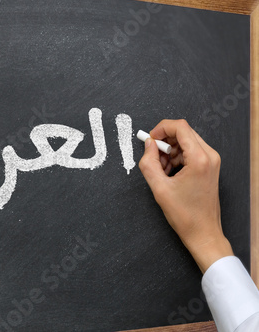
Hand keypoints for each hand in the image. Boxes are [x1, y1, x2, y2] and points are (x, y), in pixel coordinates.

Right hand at [138, 119, 232, 272]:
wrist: (203, 232)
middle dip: (164, 141)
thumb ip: (148, 162)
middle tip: (152, 156)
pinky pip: (190, 152)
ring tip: (160, 170)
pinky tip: (168, 173)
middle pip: (183, 132)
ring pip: (186, 142)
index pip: (180, 127)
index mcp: (200, 159)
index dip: (161, 128)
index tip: (149, 139)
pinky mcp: (209, 167)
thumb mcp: (159, 187)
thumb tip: (148, 144)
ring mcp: (211, 161)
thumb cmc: (185, 215)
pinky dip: (176, 157)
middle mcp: (209, 156)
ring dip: (169, 151)